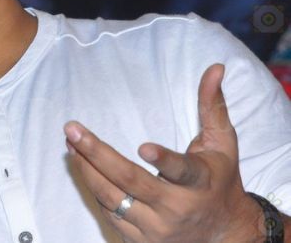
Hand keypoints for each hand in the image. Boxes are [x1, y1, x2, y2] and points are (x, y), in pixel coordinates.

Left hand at [64, 64, 262, 242]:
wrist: (224, 235)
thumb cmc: (220, 181)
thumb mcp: (223, 144)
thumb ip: (212, 106)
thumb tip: (215, 68)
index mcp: (200, 183)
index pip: (182, 171)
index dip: (164, 161)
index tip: (143, 147)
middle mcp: (177, 208)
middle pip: (131, 182)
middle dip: (97, 155)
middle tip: (72, 130)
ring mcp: (156, 228)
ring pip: (112, 199)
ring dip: (86, 170)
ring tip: (70, 144)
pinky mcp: (140, 240)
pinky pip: (109, 213)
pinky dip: (93, 188)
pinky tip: (81, 165)